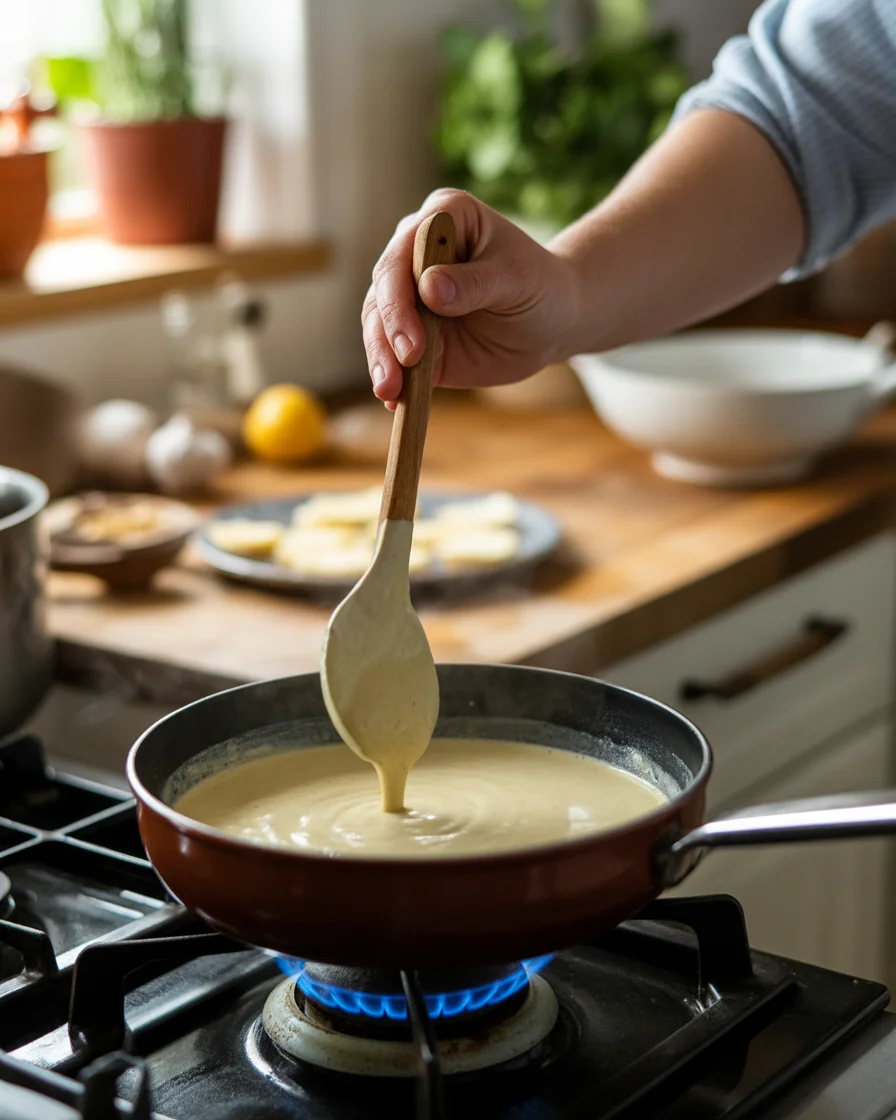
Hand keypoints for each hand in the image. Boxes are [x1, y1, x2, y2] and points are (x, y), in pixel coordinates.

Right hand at [362, 189, 582, 406]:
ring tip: (390, 392)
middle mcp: (416, 253)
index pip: (404, 251)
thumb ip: (475, 283)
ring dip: (381, 360)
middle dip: (386, 334)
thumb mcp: (517, 280)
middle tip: (399, 372)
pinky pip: (393, 356)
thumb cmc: (541, 287)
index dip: (399, 295)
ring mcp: (410, 296)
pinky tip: (393, 401)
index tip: (412, 340)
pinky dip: (392, 379)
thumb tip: (429, 288)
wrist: (552, 323)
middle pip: (383, 290)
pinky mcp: (413, 335)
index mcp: (442, 219)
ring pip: (379, 325)